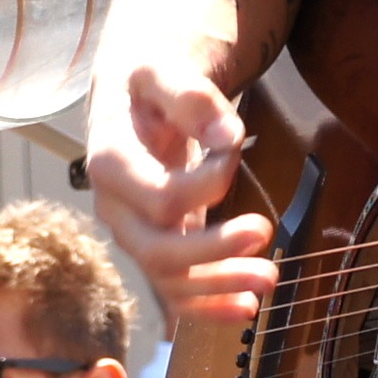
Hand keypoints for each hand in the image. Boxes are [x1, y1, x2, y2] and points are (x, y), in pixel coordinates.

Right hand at [84, 56, 275, 326]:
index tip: (236, 148)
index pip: (160, 196)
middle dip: (213, 252)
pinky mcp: (157, 244)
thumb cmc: (147, 81)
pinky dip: (209, 305)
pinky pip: (176, 289)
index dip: (208, 183)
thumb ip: (191, 98)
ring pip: (169, 278)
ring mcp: (134, 232)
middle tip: (263, 233)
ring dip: (219, 286)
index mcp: (111, 162)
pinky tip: (245, 308)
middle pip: (158, 249)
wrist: (133, 94)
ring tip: (267, 281)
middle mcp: (115, 207)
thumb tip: (227, 136)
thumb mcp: (162, 69)